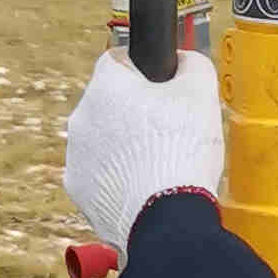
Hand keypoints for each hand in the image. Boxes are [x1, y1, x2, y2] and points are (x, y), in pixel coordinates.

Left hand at [64, 50, 225, 247]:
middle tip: (169, 132)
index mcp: (107, 85)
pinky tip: (144, 187)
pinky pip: (100, 174)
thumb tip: (184, 61)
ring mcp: (76, 156)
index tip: (163, 88)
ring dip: (125, 147)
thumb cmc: (182, 152)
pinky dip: (119, 178)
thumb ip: (191, 64)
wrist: (167, 218)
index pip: (119, 60)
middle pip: (110, 103)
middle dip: (135, 113)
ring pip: (103, 140)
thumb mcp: (201, 92)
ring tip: (159, 165)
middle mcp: (82, 116)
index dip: (145, 71)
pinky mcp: (79, 190)